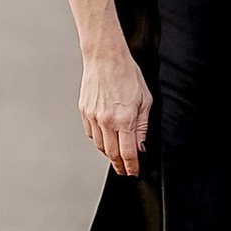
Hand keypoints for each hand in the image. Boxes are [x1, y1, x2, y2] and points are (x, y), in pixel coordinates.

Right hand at [80, 42, 151, 178]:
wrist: (105, 58)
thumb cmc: (127, 74)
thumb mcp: (145, 100)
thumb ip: (143, 126)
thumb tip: (141, 145)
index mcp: (125, 119)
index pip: (128, 153)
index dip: (132, 166)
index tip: (134, 172)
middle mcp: (107, 121)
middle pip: (112, 154)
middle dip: (120, 165)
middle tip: (125, 170)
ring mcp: (93, 117)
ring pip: (100, 146)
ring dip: (109, 154)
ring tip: (117, 156)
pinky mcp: (85, 112)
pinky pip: (92, 134)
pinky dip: (99, 140)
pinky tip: (106, 138)